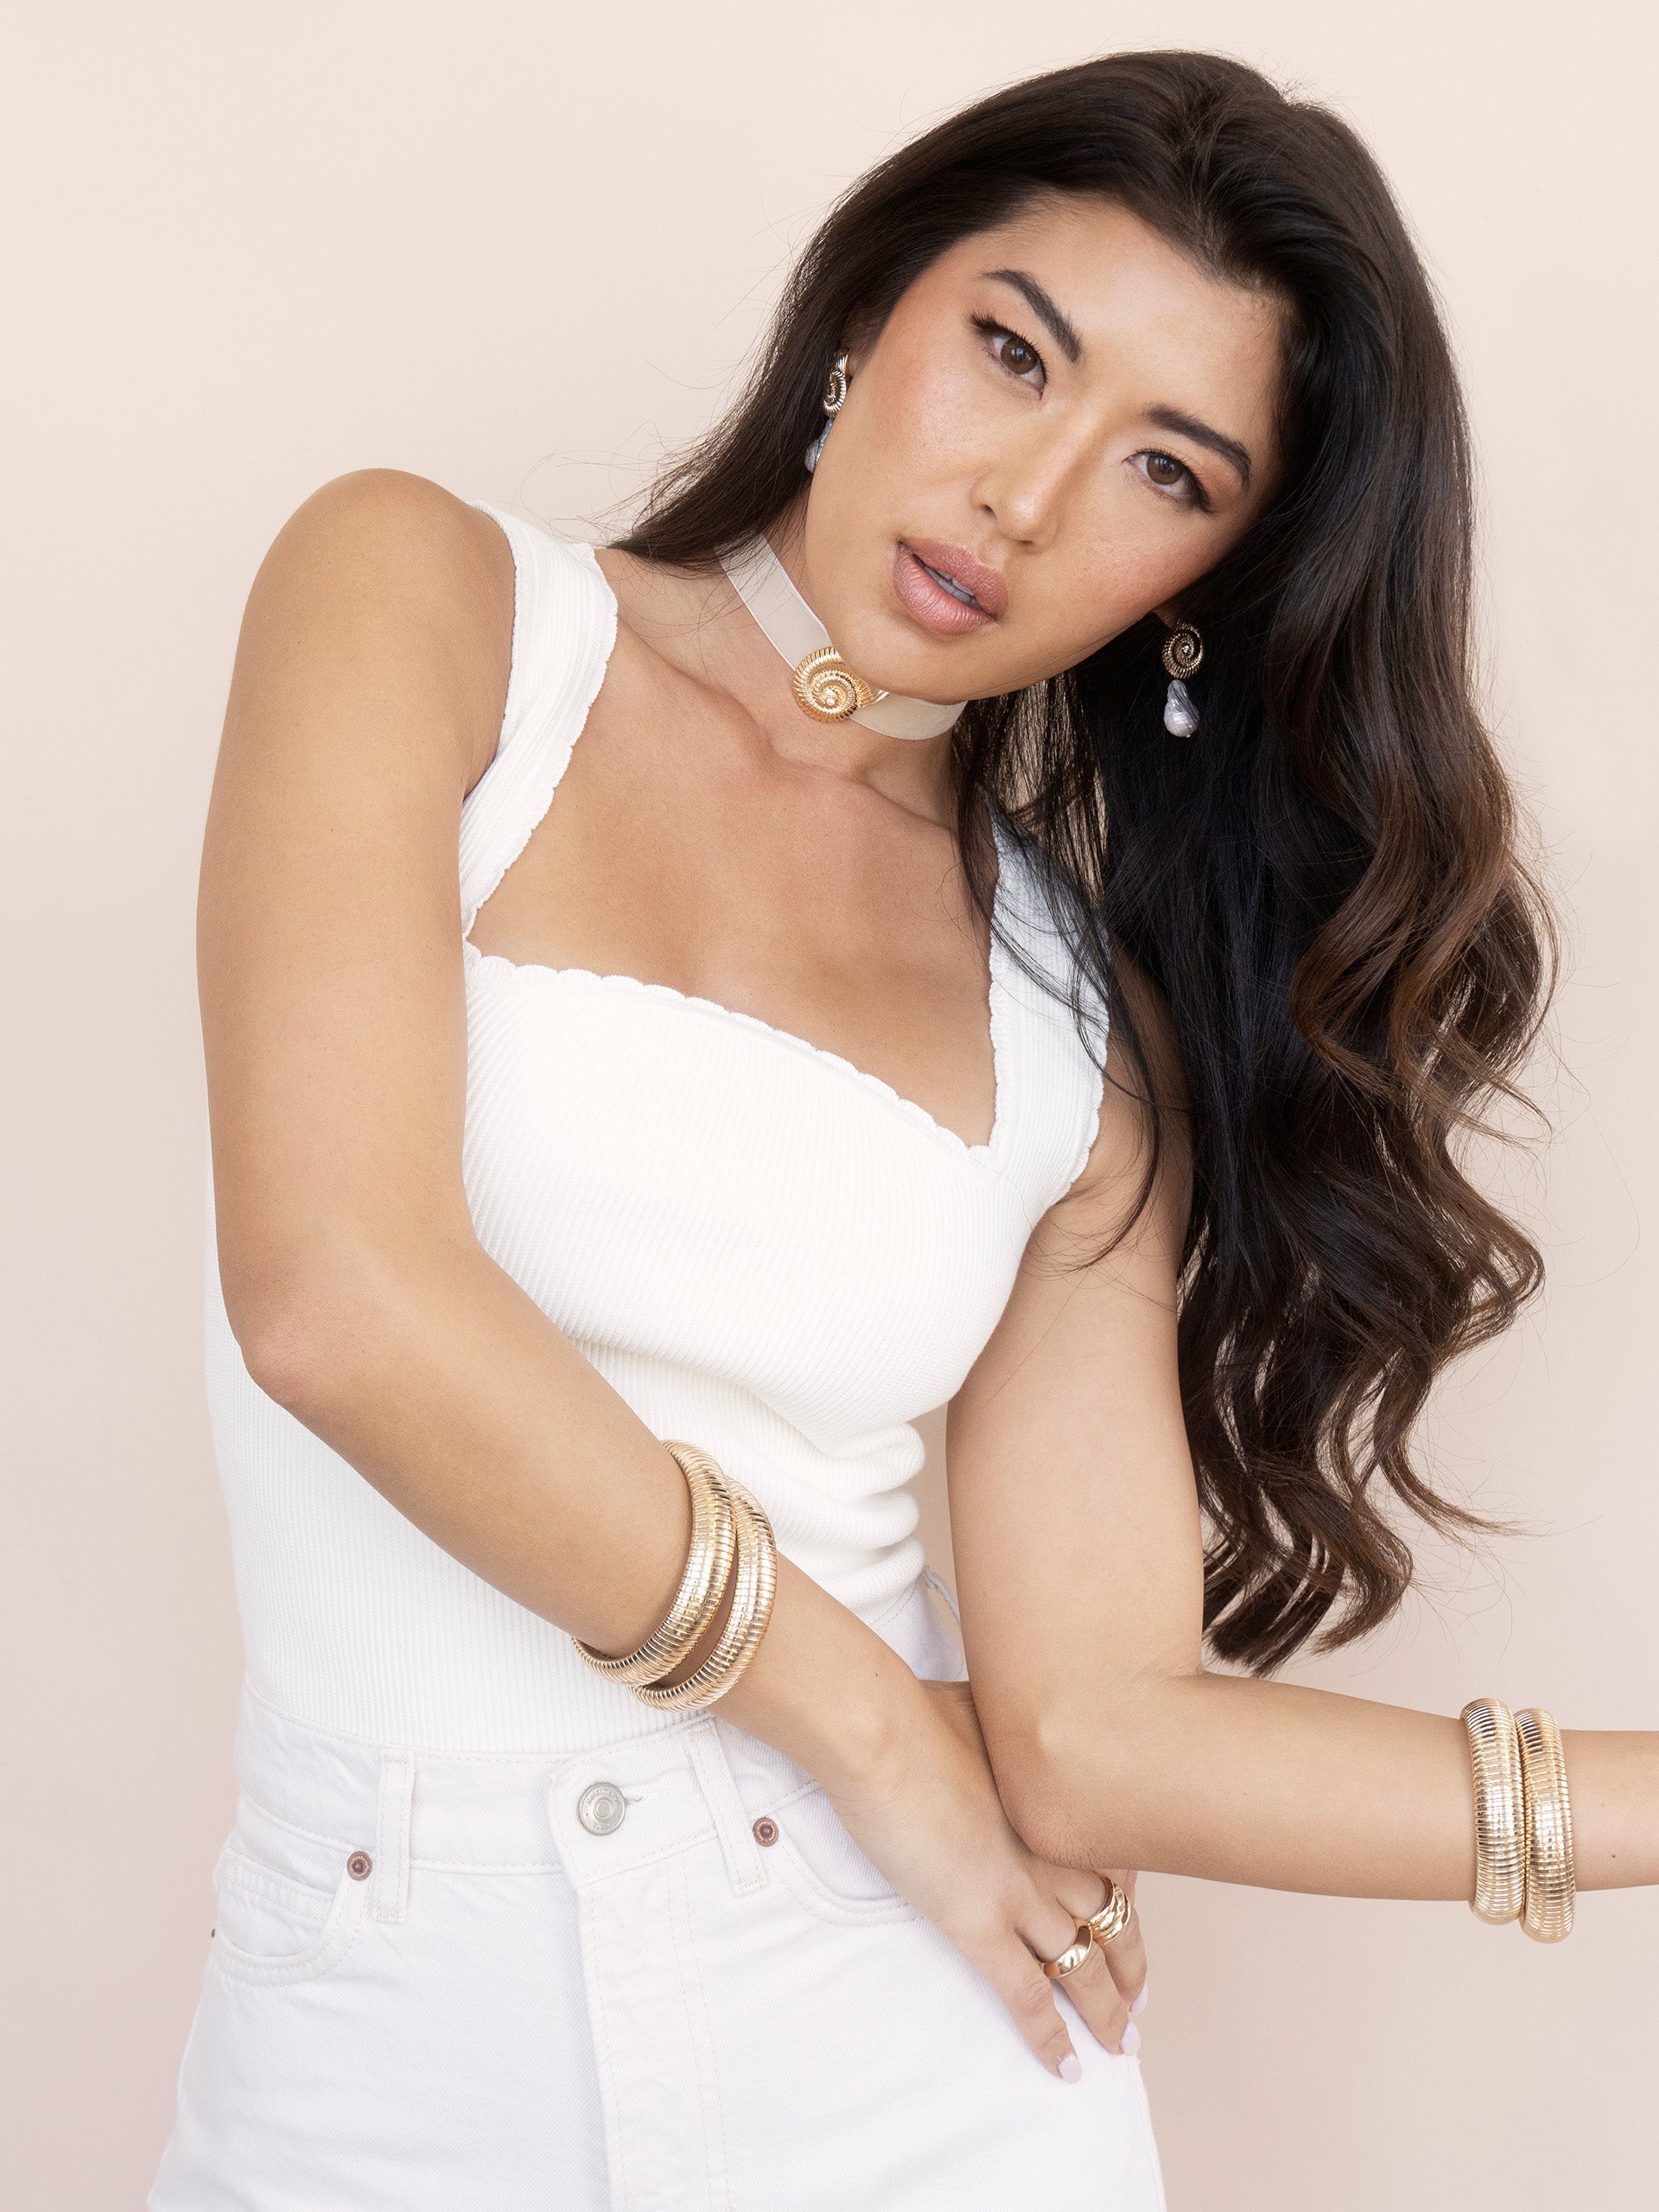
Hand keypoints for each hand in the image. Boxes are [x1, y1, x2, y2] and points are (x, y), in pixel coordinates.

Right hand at [819, 1678, 1147, 2077]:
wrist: (881, 1731)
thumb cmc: (920, 1709)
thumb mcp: (986, 1710)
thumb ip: (1008, 1732)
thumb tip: (1006, 1719)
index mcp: (1058, 1802)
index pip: (1116, 1865)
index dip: (1130, 1902)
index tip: (1134, 1920)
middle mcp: (1054, 1853)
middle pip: (1111, 1922)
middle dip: (1129, 1965)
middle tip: (1140, 1999)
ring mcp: (1021, 1894)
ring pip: (1083, 1967)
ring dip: (1106, 2011)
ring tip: (1122, 2041)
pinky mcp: (978, 1925)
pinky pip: (1026, 1997)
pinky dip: (1049, 2039)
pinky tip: (1068, 2068)